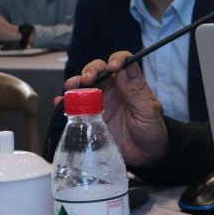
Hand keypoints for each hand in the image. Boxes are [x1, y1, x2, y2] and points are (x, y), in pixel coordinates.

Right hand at [62, 51, 167, 167]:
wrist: (146, 155)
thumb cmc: (152, 131)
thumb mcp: (148, 112)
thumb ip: (134, 93)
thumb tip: (121, 72)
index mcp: (132, 84)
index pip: (124, 62)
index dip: (117, 59)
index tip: (113, 66)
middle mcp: (115, 89)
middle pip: (99, 70)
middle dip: (91, 70)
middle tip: (87, 79)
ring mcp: (101, 102)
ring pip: (85, 85)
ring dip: (76, 83)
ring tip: (71, 86)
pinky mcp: (92, 117)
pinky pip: (76, 106)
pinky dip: (67, 102)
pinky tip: (61, 102)